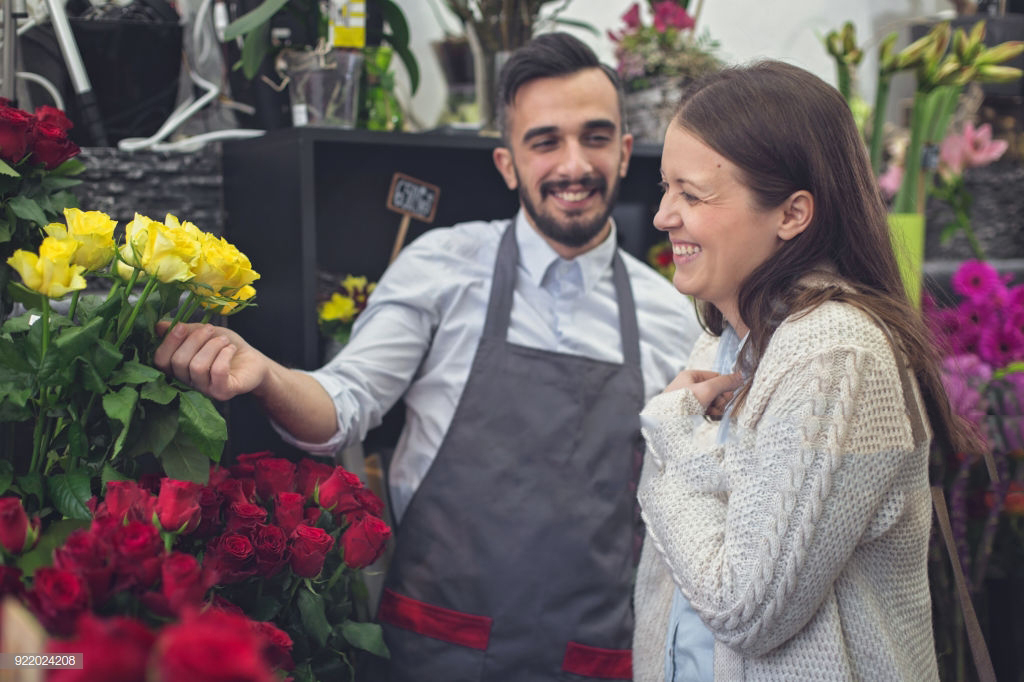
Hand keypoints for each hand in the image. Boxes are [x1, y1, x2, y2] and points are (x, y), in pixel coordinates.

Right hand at [153, 321, 268, 400]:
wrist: (253, 361)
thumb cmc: (225, 347)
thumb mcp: (203, 333)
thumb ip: (183, 331)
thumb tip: (159, 326)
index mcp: (179, 369)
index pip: (161, 361)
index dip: (169, 342)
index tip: (182, 326)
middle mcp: (188, 382)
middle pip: (178, 362)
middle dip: (195, 340)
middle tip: (211, 329)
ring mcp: (205, 390)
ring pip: (197, 366)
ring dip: (212, 346)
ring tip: (224, 340)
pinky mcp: (223, 392)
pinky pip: (217, 372)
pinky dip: (224, 355)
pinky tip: (230, 349)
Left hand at [663, 369, 743, 415]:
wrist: (669, 426)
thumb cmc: (684, 404)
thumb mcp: (707, 389)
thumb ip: (724, 382)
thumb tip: (740, 375)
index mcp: (690, 376)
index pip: (715, 377)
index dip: (724, 386)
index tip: (727, 394)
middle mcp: (689, 387)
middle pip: (715, 391)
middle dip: (719, 400)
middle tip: (716, 406)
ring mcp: (690, 402)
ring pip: (712, 403)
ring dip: (716, 409)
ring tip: (710, 415)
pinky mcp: (690, 414)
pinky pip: (706, 412)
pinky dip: (710, 416)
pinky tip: (708, 420)